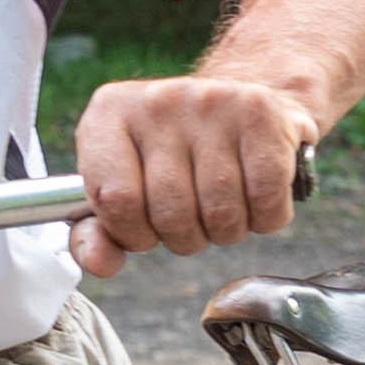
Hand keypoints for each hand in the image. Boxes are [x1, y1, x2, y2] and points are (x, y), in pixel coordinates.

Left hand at [71, 72, 319, 274]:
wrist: (237, 108)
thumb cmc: (173, 159)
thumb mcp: (124, 185)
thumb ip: (99, 232)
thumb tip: (99, 263)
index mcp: (108, 114)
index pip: (115, 201)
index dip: (134, 233)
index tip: (146, 227)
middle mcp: (156, 101)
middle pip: (172, 214)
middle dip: (185, 237)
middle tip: (192, 217)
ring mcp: (210, 102)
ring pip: (221, 213)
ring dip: (227, 231)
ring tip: (223, 205)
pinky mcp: (259, 112)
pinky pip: (265, 200)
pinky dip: (265, 218)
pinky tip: (255, 197)